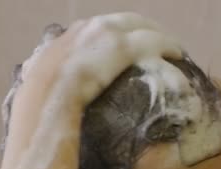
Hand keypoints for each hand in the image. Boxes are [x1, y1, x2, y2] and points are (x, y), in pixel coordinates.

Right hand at [10, 13, 183, 124]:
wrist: (46, 93)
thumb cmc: (41, 95)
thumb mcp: (41, 79)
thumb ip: (48, 77)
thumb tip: (44, 88)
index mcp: (74, 33)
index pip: (104, 26)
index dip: (121, 33)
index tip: (130, 43)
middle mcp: (92, 26)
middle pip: (128, 21)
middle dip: (147, 28)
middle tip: (162, 41)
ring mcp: (109, 34)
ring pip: (145, 28)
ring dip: (162, 36)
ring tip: (176, 48)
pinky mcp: (124, 47)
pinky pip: (156, 42)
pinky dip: (169, 46)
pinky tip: (179, 54)